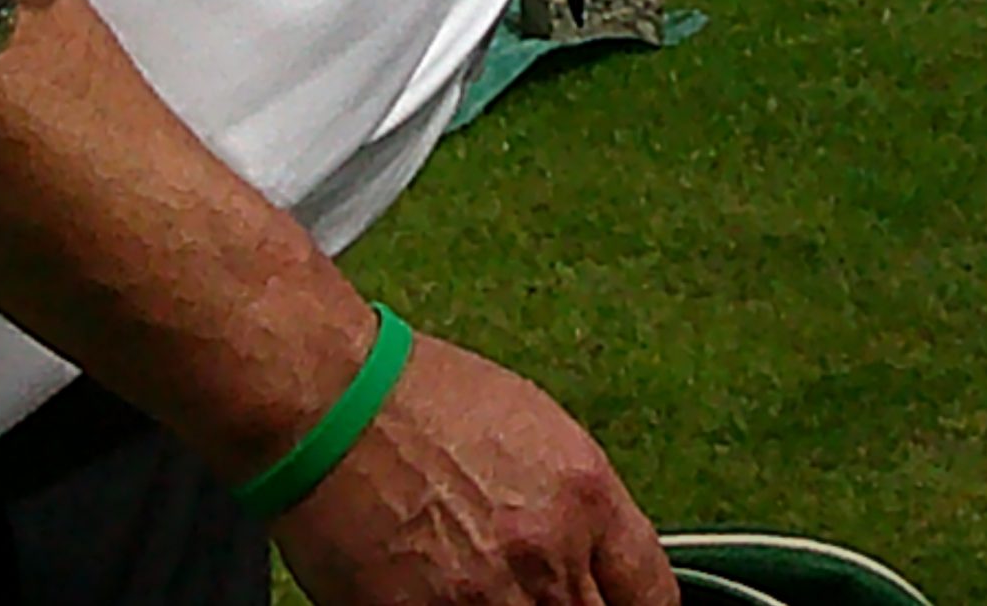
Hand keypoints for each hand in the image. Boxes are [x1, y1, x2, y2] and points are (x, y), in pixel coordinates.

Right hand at [277, 333, 677, 605]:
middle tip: (547, 598)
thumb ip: (574, 508)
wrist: (332, 401)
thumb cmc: (420, 401)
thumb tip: (591, 566)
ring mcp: (485, 598)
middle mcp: (547, 552)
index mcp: (586, 495)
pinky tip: (443, 600)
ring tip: (487, 595)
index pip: (653, 596)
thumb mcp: (535, 432)